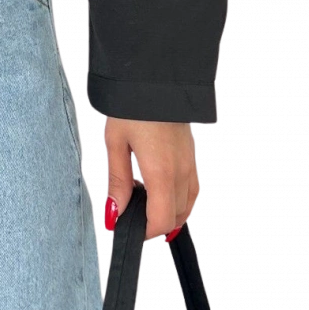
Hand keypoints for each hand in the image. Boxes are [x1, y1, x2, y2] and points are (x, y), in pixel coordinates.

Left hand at [101, 118, 199, 241]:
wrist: (154, 77)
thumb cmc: (132, 106)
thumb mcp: (115, 142)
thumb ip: (117, 181)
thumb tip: (115, 212)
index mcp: (160, 171)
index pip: (162, 219)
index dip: (146, 232)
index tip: (128, 229)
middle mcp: (181, 170)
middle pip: (177, 215)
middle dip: (157, 224)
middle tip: (133, 220)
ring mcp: (190, 161)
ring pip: (189, 202)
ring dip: (171, 213)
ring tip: (147, 209)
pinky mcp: (191, 152)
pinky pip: (193, 186)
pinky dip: (182, 197)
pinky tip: (164, 193)